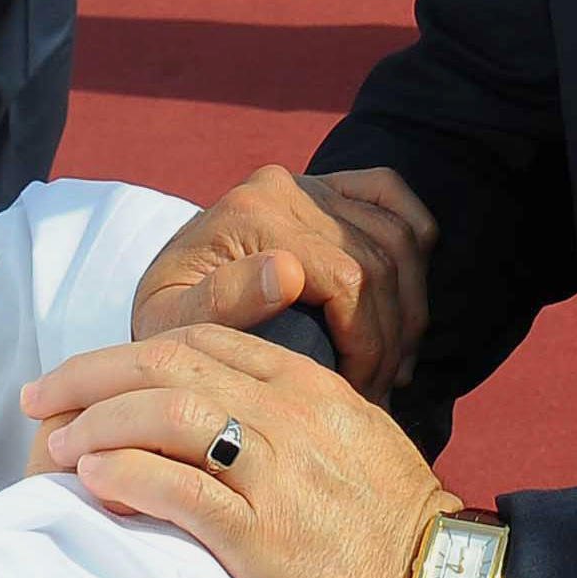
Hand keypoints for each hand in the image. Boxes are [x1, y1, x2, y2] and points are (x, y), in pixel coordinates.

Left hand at [23, 324, 456, 577]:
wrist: (435, 577)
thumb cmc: (388, 515)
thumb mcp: (343, 435)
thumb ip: (286, 408)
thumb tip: (222, 400)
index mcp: (303, 382)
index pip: (200, 340)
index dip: (128, 348)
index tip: (77, 370)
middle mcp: (286, 410)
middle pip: (171, 362)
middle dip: (92, 373)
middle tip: (39, 396)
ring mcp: (276, 467)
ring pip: (169, 412)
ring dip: (99, 423)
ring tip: (57, 444)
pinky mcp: (265, 531)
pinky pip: (183, 490)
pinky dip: (130, 478)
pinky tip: (95, 480)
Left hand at [131, 164, 436, 401]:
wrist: (162, 296)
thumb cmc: (169, 325)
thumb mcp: (174, 327)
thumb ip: (221, 301)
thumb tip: (288, 272)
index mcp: (251, 212)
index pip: (349, 277)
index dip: (368, 344)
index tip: (359, 395)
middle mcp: (284, 187)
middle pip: (380, 260)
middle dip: (390, 336)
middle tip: (379, 393)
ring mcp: (309, 182)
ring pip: (396, 236)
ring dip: (408, 307)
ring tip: (392, 366)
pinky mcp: (326, 187)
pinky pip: (390, 193)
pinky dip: (414, 237)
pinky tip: (407, 297)